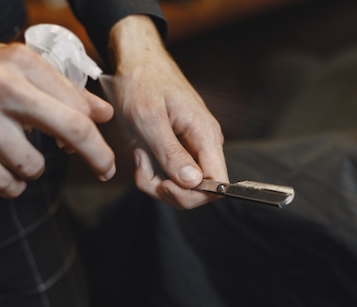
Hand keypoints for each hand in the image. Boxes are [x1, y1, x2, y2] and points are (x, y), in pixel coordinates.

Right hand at [0, 43, 115, 197]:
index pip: (78, 105)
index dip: (95, 134)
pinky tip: (0, 169)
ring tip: (13, 154)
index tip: (100, 148)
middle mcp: (0, 85)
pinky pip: (6, 182)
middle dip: (97, 156)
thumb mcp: (16, 71)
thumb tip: (103, 112)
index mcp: (20, 62)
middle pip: (71, 128)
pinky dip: (10, 184)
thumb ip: (63, 90)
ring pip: (35, 164)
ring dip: (31, 169)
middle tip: (104, 170)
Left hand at [108, 15, 227, 208]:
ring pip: (184, 187)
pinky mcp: (183, 150)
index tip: (164, 184)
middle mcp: (206, 144)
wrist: (138, 61)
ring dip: (156, 182)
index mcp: (206, 135)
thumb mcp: (149, 119)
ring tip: (139, 156)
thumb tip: (193, 183)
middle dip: (167, 191)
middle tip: (142, 169)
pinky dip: (154, 174)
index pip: (218, 184)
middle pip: (199, 192)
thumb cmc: (142, 82)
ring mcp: (195, 148)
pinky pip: (174, 176)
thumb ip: (171, 153)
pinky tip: (142, 154)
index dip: (192, 195)